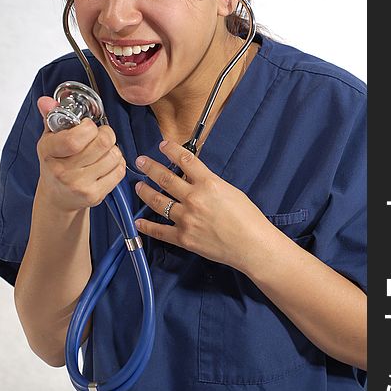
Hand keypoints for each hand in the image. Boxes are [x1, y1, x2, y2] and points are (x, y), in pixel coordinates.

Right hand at [36, 96, 125, 211]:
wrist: (57, 197)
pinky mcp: (94, 195)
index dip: (89, 127)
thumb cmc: (56, 164)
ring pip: (114, 155)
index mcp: (49, 152)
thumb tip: (46, 101)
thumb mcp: (49, 139)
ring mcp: (79, 185)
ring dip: (112, 149)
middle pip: (102, 143)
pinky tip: (106, 163)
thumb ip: (51, 117)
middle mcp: (63, 171)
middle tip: (99, 135)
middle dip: (106, 133)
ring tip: (102, 151)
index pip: (75, 138)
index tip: (87, 125)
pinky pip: (119, 170)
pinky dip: (117, 163)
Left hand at [134, 140, 270, 271]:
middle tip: (140, 161)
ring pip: (158, 201)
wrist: (252, 245)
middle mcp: (194, 199)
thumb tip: (193, 178)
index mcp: (208, 184)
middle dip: (150, 167)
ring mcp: (186, 219)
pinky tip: (139, 221)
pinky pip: (160, 231)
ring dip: (145, 192)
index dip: (171, 149)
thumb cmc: (248, 218)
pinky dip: (147, 226)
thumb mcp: (229, 190)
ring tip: (138, 186)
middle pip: (165, 178)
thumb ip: (209, 183)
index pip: (185, 160)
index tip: (162, 145)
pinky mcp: (183, 238)